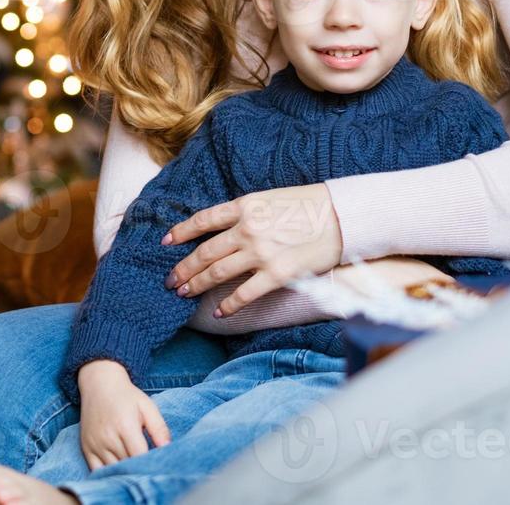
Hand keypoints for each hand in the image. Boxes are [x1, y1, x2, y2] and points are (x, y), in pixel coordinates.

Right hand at [76, 360, 170, 468]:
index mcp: (125, 425)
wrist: (99, 385)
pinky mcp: (86, 448)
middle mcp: (108, 437)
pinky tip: (118, 472)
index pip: (140, 455)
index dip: (151, 463)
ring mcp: (95, 444)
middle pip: (127, 464)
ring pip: (113, 470)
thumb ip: (159, 428)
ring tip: (135, 470)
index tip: (159, 465)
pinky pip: (97, 471)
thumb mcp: (147, 406)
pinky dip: (108, 474)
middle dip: (139, 469)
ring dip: (125, 472)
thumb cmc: (126, 396)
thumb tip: (167, 448)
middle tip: (149, 469)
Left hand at [161, 184, 341, 318]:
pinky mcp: (277, 274)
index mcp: (245, 206)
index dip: (181, 231)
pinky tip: (219, 311)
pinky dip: (228, 304)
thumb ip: (248, 212)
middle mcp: (247, 229)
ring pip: (217, 272)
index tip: (166, 242)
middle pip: (205, 251)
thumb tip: (229, 228)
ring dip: (196, 284)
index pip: (203, 219)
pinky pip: (244, 293)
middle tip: (170, 279)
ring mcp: (260, 252)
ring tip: (183, 293)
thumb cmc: (311, 205)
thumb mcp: (272, 198)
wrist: (343, 216)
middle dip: (184, 267)